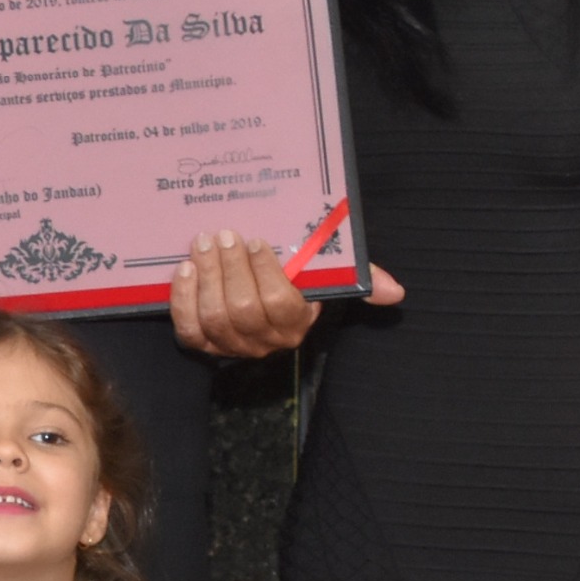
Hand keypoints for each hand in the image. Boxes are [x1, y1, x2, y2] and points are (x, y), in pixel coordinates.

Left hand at [168, 232, 402, 357]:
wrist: (255, 295)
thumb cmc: (295, 281)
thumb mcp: (328, 276)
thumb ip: (362, 279)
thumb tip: (396, 291)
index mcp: (296, 323)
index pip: (281, 305)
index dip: (266, 274)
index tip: (257, 241)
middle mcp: (264, 341)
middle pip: (243, 310)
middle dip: (231, 269)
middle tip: (225, 235)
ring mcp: (231, 345)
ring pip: (214, 317)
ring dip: (207, 277)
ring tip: (203, 244)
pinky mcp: (202, 344)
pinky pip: (189, 329)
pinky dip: (183, 299)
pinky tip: (184, 270)